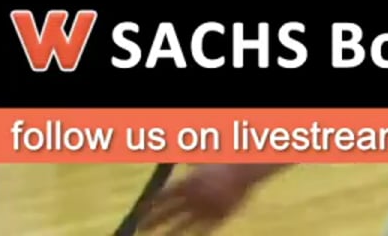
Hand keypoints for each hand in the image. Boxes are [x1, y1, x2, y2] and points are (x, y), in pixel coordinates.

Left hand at [141, 164, 257, 231]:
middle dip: (152, 220)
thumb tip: (179, 163)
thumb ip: (188, 164)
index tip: (138, 212)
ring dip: (169, 232)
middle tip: (140, 228)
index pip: (162, 197)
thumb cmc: (224, 161)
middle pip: (168, 212)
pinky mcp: (219, 216)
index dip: (149, 205)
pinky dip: (195, 233)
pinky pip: (204, 229)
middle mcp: (193, 197)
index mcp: (188, 182)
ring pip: (183, 224)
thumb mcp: (202, 160)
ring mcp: (206, 208)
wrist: (248, 169)